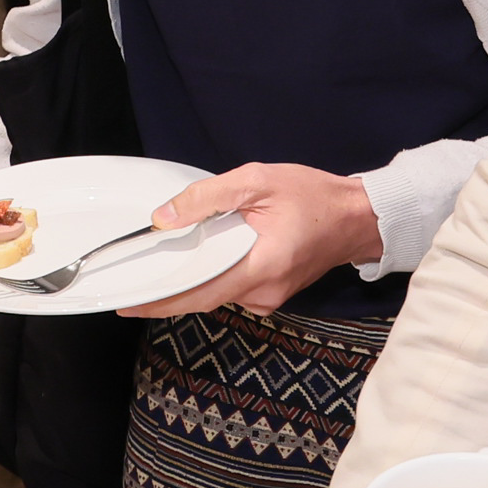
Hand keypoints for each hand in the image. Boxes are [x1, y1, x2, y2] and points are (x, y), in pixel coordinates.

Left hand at [126, 162, 382, 317]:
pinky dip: (214, 274)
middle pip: (203, 297)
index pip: (199, 293)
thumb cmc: (315, 196)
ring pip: (217, 293)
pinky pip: (233, 288)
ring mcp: (269, 298)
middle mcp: (263, 293)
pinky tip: (207, 254)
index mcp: (260, 267)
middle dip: (169, 289)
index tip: (128, 305)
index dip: (160, 302)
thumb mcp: (259, 181)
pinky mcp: (272, 293)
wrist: (359, 218)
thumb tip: (165, 217)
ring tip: (169, 258)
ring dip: (194, 277)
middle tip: (136, 277)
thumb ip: (209, 198)